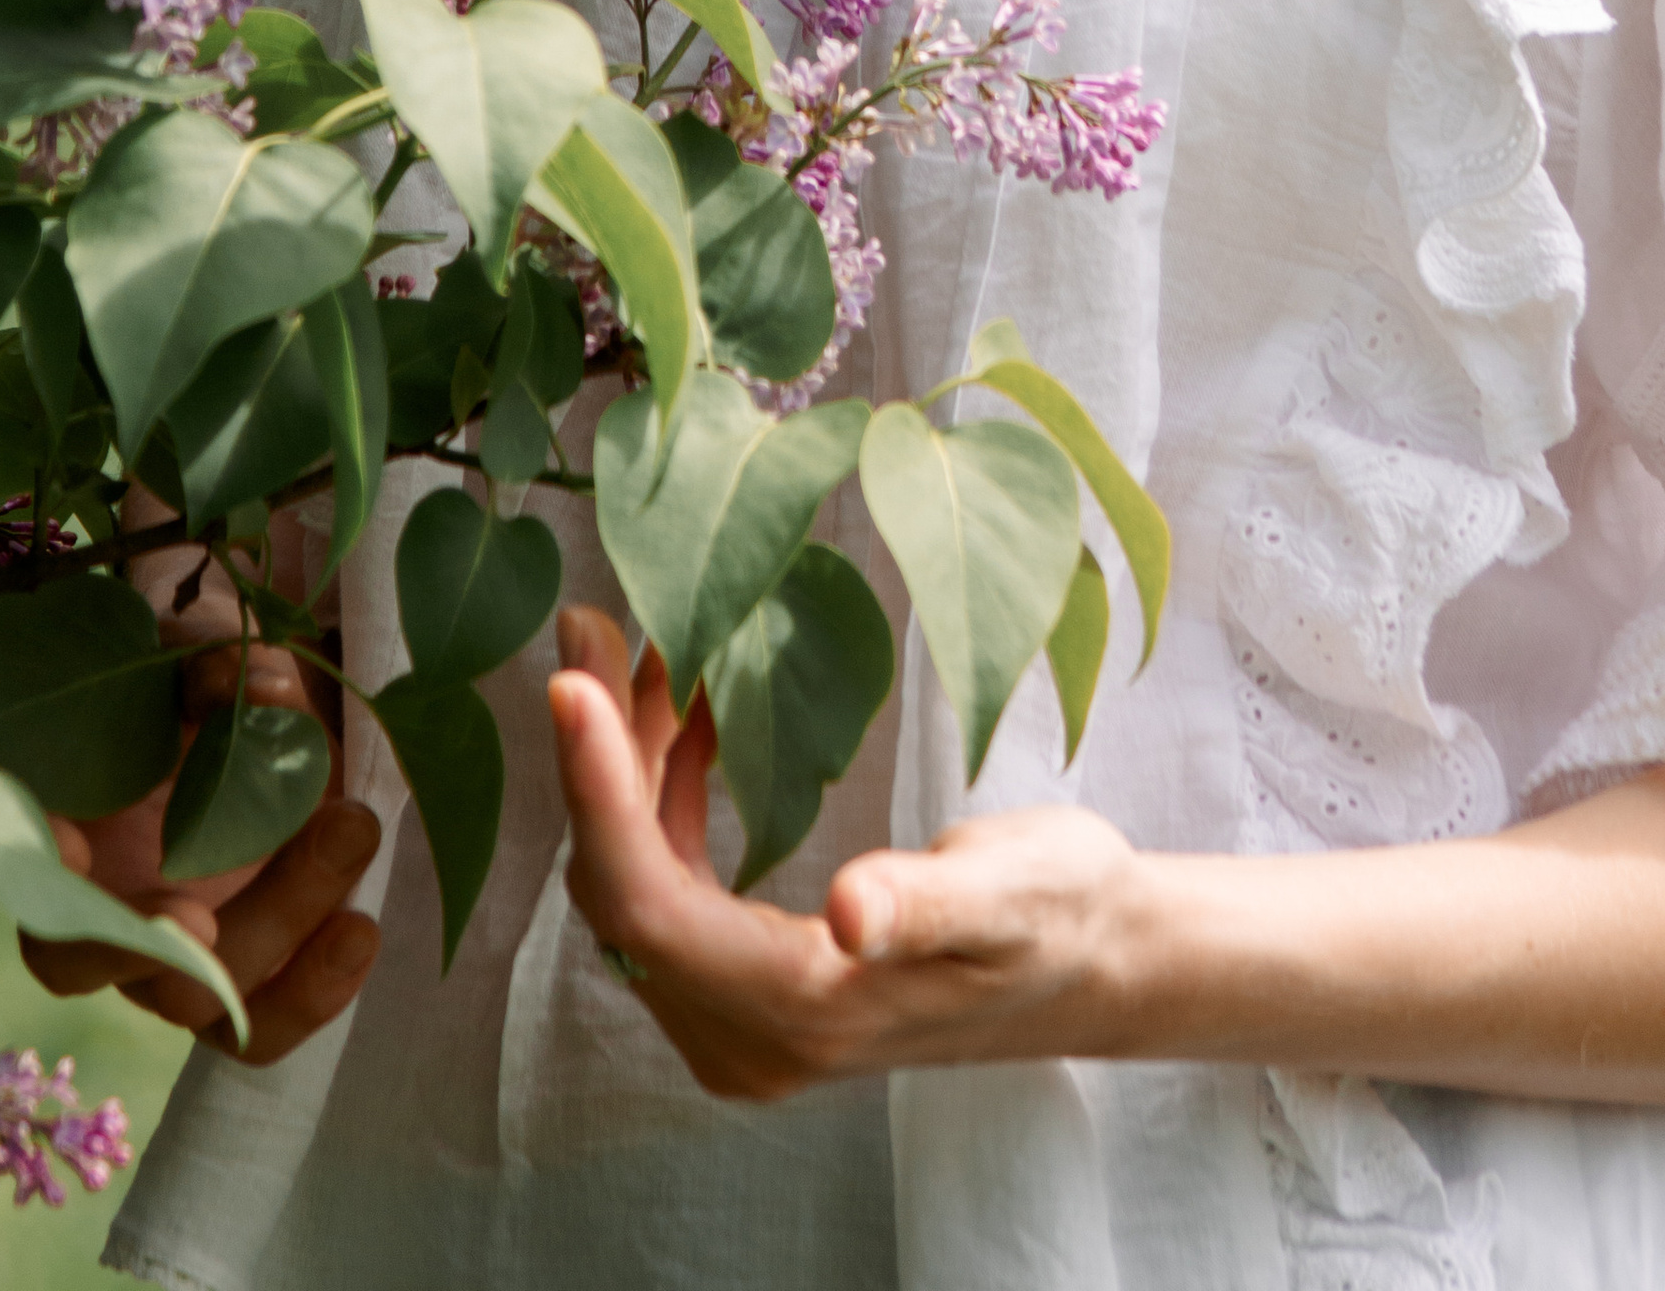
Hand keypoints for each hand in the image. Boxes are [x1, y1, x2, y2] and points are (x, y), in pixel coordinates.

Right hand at [0, 638, 382, 1067]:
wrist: (274, 727)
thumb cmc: (207, 689)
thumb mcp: (208, 658)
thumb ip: (218, 668)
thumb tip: (260, 692)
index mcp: (50, 815)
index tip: (67, 837)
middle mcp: (85, 905)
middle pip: (73, 959)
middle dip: (133, 947)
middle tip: (199, 921)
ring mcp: (156, 958)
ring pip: (182, 996)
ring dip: (270, 924)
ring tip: (349, 829)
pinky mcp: (233, 988)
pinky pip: (257, 1029)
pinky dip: (308, 995)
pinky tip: (358, 930)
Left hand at [550, 605, 1149, 1099]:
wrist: (1093, 962)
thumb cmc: (1062, 910)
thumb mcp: (1016, 891)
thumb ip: (929, 904)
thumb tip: (850, 912)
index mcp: (802, 1011)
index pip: (650, 906)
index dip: (596, 796)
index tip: (570, 683)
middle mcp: (750, 1038)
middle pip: (622, 895)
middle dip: (594, 759)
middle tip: (591, 627)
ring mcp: (743, 1025)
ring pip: (635, 889)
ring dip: (623, 770)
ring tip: (633, 648)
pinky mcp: (750, 990)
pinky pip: (669, 890)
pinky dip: (659, 797)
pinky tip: (689, 715)